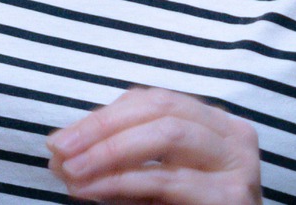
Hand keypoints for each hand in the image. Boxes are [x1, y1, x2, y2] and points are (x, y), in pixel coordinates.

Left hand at [45, 85, 260, 203]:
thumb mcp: (152, 181)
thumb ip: (119, 160)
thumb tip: (61, 150)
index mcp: (213, 123)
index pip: (151, 101)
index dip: (103, 116)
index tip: (61, 138)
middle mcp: (231, 134)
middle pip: (159, 108)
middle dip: (102, 127)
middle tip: (59, 150)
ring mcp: (235, 163)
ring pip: (166, 134)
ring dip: (109, 150)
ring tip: (71, 171)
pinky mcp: (229, 196)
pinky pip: (165, 179)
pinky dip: (121, 181)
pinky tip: (91, 189)